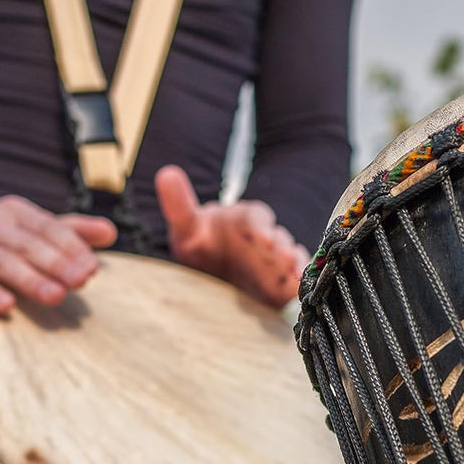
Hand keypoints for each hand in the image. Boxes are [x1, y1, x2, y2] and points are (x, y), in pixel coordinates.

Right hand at [0, 195, 117, 314]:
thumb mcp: (26, 231)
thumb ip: (68, 231)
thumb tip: (111, 232)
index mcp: (14, 212)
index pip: (49, 228)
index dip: (72, 247)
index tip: (93, 269)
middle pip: (29, 245)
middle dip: (57, 263)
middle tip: (82, 282)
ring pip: (2, 262)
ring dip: (31, 279)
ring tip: (56, 297)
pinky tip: (7, 306)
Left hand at [156, 165, 309, 309]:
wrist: (211, 272)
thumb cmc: (201, 245)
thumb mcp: (187, 227)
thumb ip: (179, 205)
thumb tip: (166, 173)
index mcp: (245, 221)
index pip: (256, 218)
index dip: (260, 226)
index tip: (260, 237)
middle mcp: (264, 238)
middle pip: (278, 239)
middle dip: (281, 248)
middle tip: (282, 257)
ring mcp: (275, 259)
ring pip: (289, 258)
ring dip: (292, 265)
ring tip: (292, 273)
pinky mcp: (282, 281)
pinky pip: (294, 279)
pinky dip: (297, 283)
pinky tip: (297, 289)